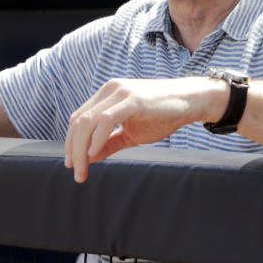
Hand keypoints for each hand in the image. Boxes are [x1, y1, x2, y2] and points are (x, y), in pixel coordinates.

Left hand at [64, 77, 222, 182]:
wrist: (190, 101)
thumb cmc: (163, 115)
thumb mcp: (131, 133)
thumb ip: (109, 143)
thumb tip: (88, 157)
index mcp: (107, 96)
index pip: (79, 119)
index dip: (71, 143)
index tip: (72, 166)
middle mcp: (110, 90)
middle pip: (79, 121)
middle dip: (73, 149)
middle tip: (75, 173)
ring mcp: (121, 92)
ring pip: (88, 121)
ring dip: (81, 149)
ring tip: (82, 169)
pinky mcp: (133, 99)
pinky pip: (107, 119)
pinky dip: (97, 137)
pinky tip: (94, 154)